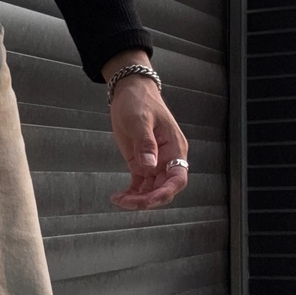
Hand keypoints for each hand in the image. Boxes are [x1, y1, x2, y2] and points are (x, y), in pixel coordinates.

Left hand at [102, 51, 188, 210]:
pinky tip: (117, 197)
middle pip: (163, 189)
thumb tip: (150, 166)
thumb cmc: (140, 101)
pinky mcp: (141, 165)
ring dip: (137, 199)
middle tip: (127, 202)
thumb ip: (146, 144)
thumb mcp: (141, 121)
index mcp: (174, 148)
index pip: (178, 178)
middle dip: (147, 200)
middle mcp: (167, 159)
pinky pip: (139, 186)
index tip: (149, 200)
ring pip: (151, 191)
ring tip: (119, 199)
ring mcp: (154, 163)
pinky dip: (130, 194)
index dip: (166, 193)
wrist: (129, 92)